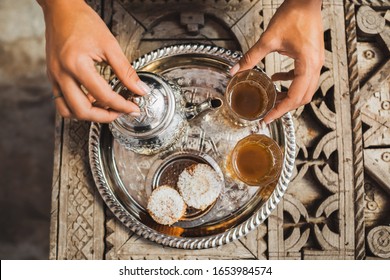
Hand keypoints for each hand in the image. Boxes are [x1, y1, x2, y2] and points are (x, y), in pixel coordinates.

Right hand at [38, 0, 149, 122]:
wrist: (61, 9)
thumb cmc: (82, 21)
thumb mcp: (110, 45)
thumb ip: (126, 71)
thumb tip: (140, 89)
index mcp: (76, 64)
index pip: (103, 95)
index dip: (122, 106)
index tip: (133, 108)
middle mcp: (61, 74)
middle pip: (82, 110)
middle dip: (104, 117)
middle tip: (120, 113)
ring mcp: (54, 77)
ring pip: (68, 111)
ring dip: (88, 115)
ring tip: (106, 108)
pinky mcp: (52, 77)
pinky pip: (61, 102)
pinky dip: (77, 107)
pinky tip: (91, 100)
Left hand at [230, 0, 323, 123]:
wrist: (306, 0)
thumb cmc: (294, 14)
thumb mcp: (268, 39)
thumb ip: (251, 57)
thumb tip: (235, 71)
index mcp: (307, 64)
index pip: (294, 96)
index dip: (280, 110)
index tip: (268, 118)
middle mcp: (315, 66)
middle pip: (302, 97)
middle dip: (285, 107)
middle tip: (269, 113)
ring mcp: (316, 62)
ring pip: (304, 89)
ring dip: (288, 96)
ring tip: (272, 100)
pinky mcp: (312, 58)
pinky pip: (302, 78)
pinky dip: (289, 83)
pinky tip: (275, 79)